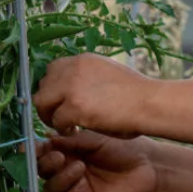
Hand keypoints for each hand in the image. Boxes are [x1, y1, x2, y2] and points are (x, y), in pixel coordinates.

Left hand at [35, 54, 152, 136]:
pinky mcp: (74, 107)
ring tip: (66, 126)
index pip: (52, 70)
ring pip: (42, 102)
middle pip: (43, 85)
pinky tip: (75, 131)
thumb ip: (88, 77)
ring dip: (51, 116)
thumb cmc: (136, 93)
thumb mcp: (107, 72)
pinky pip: (56, 121)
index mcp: (82, 60)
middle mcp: (73, 69)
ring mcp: (72, 87)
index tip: (61, 101)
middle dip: (49, 103)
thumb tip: (74, 90)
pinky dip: (63, 129)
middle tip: (59, 116)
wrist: (149, 102)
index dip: (54, 88)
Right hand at [38, 130, 160, 191]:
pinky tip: (82, 183)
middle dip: (46, 164)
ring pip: (51, 189)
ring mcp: (73, 189)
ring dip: (60, 178)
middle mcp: (65, 171)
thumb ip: (70, 140)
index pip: (41, 154)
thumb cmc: (120, 149)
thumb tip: (46, 138)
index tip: (30, 147)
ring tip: (80, 167)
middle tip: (60, 156)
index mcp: (65, 153)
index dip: (33, 151)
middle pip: (41, 172)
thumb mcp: (94, 139)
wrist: (145, 166)